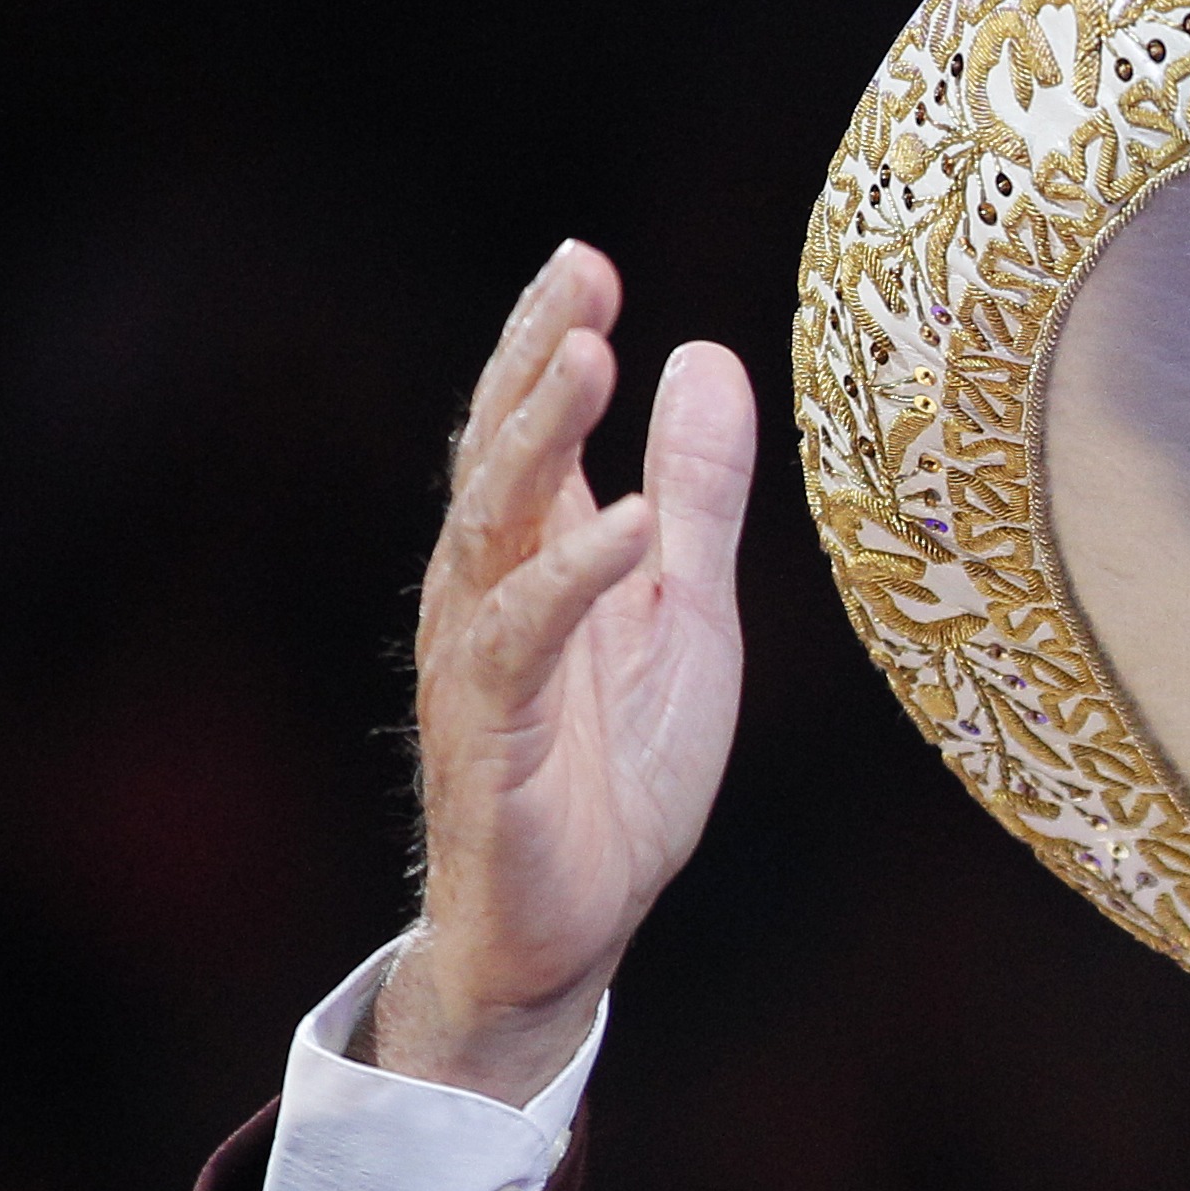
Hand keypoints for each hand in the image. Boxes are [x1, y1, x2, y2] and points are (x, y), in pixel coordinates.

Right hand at [369, 242, 755, 1100]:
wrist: (572, 929)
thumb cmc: (615, 771)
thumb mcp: (688, 613)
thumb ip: (696, 495)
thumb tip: (708, 357)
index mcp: (535, 557)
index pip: (528, 427)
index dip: (550, 341)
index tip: (587, 261)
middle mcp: (489, 592)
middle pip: (499, 452)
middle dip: (534, 359)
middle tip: (578, 278)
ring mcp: (481, 658)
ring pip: (491, 524)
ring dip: (536, 439)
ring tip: (588, 360)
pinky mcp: (490, 733)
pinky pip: (522, 638)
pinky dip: (574, 575)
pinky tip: (626, 524)